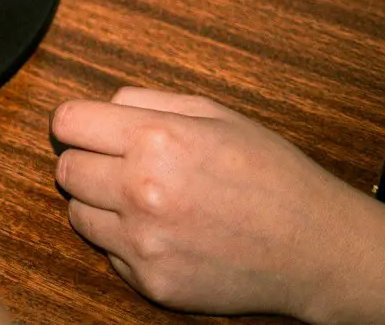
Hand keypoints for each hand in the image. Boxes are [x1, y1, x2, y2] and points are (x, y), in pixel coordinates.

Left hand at [51, 87, 369, 317]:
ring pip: (78, 213)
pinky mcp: (152, 282)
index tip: (86, 130)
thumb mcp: (216, 115)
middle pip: (66, 169)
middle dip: (89, 162)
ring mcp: (144, 241)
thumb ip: (147, 102)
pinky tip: (167, 234)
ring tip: (148, 201)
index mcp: (156, 139)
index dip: (76, 124)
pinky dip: (127, 243)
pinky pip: (108, 253)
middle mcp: (142, 190)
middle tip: (123, 167)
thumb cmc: (272, 176)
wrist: (318, 249)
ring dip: (101, 205)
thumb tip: (100, 106)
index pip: (67, 122)